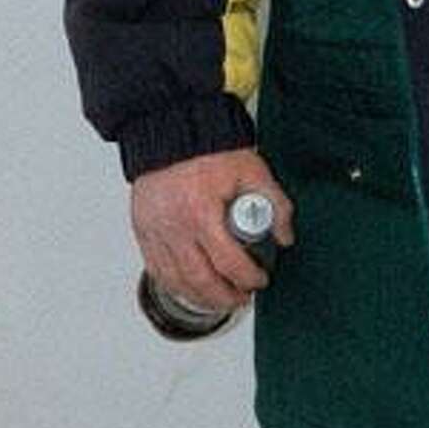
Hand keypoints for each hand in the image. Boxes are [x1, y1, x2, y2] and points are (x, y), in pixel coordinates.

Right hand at [131, 148, 294, 312]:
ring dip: (200, 298)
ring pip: (176, 281)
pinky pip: (156, 270)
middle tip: (242, 297)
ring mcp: (155, 231)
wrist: (173, 128)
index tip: (259, 280)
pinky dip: (174, 285)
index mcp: (202, 212)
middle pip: (201, 280)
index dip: (248, 278)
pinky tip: (189, 289)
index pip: (228, 262)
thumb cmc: (209, 147)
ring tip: (220, 299)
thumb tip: (285, 235)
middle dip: (226, 296)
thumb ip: (276, 202)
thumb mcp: (252, 170)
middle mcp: (175, 227)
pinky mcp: (143, 231)